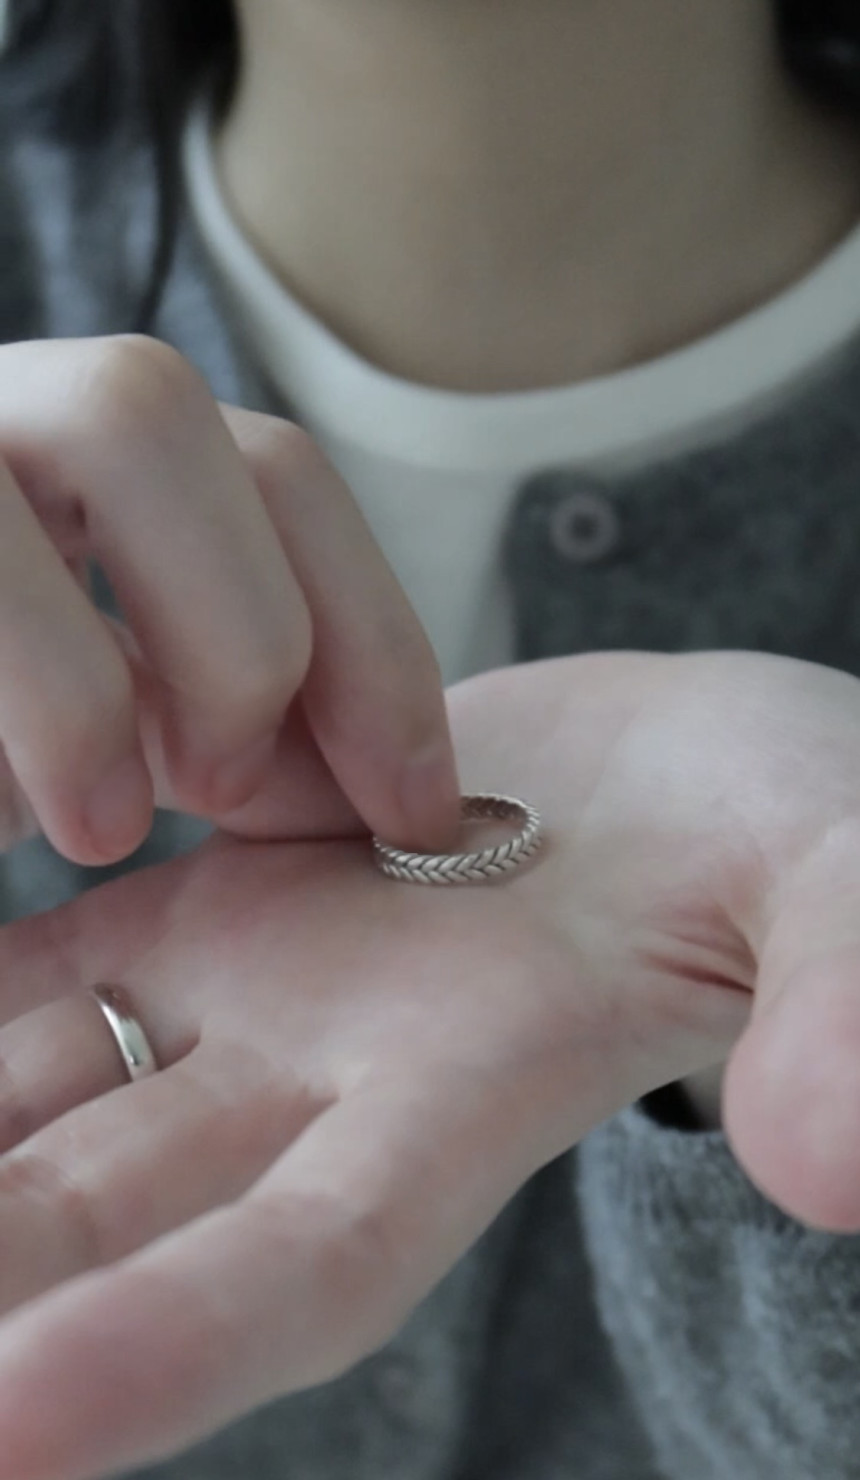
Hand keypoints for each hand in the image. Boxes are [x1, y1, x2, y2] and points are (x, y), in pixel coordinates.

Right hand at [0, 334, 458, 862]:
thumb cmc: (1, 726)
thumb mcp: (126, 725)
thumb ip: (242, 733)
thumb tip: (402, 799)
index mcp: (95, 449)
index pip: (280, 474)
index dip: (375, 640)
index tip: (419, 809)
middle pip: (151, 413)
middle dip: (231, 630)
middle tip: (218, 793)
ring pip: (51, 442)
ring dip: (80, 676)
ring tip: (99, 830)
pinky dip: (12, 703)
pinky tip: (2, 805)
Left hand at [0, 649, 858, 1476]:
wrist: (694, 782)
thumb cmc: (804, 831)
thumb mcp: (850, 893)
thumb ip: (846, 1009)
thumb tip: (830, 1157)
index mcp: (482, 1093)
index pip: (307, 1262)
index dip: (165, 1353)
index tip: (0, 1436)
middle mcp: (338, 1084)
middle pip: (104, 1218)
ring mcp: (261, 1001)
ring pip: (42, 1100)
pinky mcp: (220, 911)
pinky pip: (49, 973)